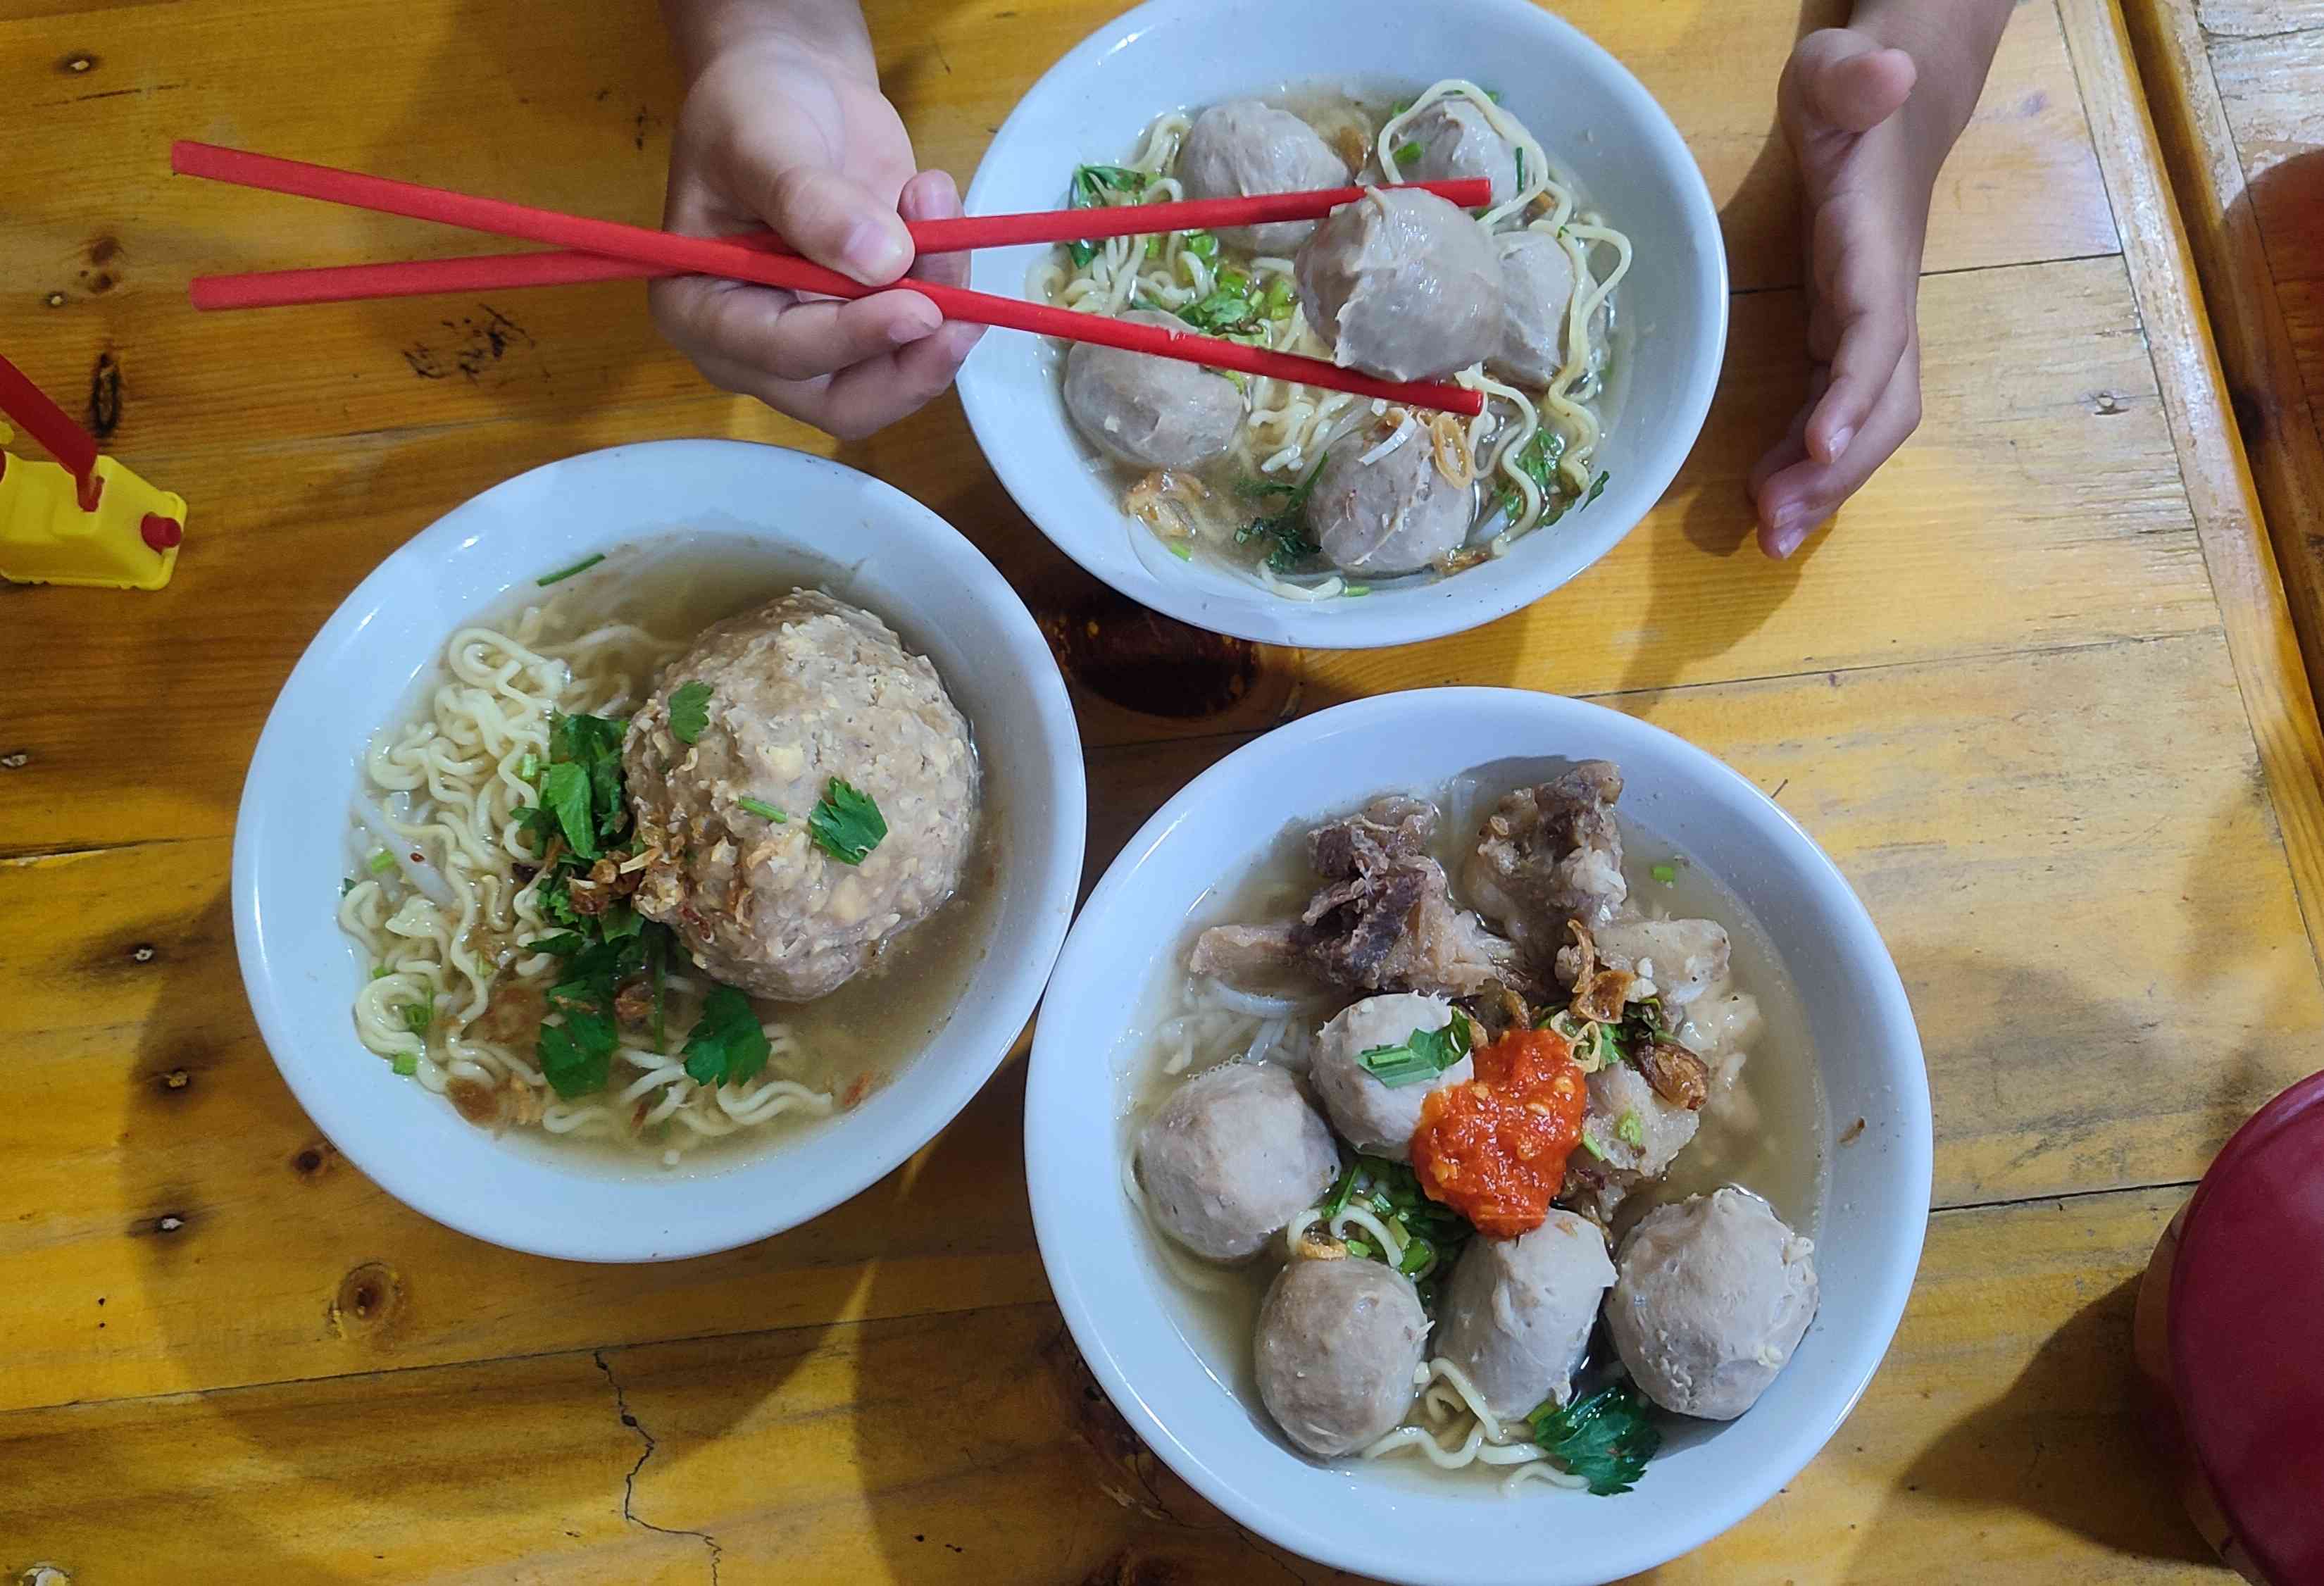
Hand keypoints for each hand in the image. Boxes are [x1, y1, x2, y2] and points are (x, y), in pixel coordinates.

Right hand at [651, 30, 982, 439]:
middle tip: (963, 314)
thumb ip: (809, 201)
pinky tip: (940, 210)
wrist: (795, 83)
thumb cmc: (751, 107)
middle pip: (844, 402)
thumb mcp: (762, 139)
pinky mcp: (876, 323)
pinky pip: (927, 336)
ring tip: (939, 207)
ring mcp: (824, 343)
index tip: (918, 308)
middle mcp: (757, 349)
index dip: (852, 340)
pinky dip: (950, 283)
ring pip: (896, 377)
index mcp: (700, 311)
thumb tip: (880, 260)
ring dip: (942, 313)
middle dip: (908, 366)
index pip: (780, 355)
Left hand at [1750, 28, 1932, 558]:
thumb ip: (1853, 75)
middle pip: (1884, 403)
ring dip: (1821, 487)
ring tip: (1767, 537)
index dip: (1856, 391)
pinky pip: (1833, 416)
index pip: (1879, 332)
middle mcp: (1884, 301)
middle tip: (1776, 530)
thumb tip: (1884, 71)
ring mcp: (1868, 326)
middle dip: (1837, 473)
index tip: (1821, 445)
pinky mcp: (1843, 338)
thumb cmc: (1853, 93)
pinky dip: (1803, 462)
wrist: (1884, 105)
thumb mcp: (1841, 74)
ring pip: (1863, 425)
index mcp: (1877, 249)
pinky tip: (1761, 496)